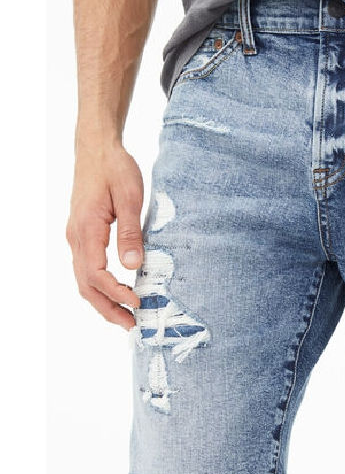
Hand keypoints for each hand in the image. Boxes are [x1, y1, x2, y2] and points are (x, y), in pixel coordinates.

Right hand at [66, 138, 143, 328]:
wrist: (97, 148)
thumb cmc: (115, 168)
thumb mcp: (130, 197)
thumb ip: (131, 232)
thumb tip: (133, 266)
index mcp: (86, 230)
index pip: (96, 274)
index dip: (116, 293)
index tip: (139, 302)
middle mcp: (76, 237)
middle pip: (85, 285)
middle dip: (107, 308)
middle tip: (131, 326)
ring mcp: (76, 236)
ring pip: (83, 279)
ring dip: (103, 301)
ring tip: (125, 316)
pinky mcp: (82, 234)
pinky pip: (86, 268)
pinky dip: (99, 286)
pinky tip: (116, 292)